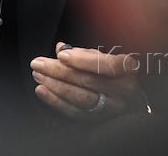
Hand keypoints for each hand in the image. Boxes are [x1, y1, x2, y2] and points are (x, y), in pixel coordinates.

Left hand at [30, 42, 146, 120]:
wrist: (129, 96)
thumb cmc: (114, 70)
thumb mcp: (105, 56)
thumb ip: (84, 53)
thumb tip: (61, 48)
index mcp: (128, 70)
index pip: (107, 66)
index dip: (83, 60)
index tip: (61, 54)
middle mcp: (124, 91)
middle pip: (89, 82)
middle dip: (59, 72)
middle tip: (38, 64)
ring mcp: (112, 107)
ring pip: (81, 98)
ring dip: (55, 86)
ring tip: (38, 75)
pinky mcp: (100, 119)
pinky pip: (76, 112)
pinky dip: (56, 101)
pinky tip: (43, 91)